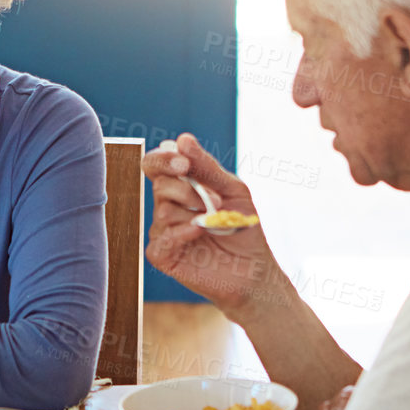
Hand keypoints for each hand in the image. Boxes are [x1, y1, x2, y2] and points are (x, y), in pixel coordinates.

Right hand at [143, 134, 280, 316]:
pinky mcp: (162, 255)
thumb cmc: (243, 228)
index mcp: (180, 187)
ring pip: (162, 211)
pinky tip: (200, 234)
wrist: (254, 270)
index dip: (163, 160)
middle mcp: (167, 207)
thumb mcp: (232, 190)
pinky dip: (182, 233)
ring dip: (192, 214)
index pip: (155, 164)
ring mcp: (163, 231)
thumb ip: (206, 167)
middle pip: (160, 186)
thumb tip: (182, 139)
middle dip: (188, 190)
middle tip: (215, 202)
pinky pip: (161, 238)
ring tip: (215, 224)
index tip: (184, 164)